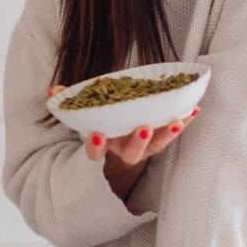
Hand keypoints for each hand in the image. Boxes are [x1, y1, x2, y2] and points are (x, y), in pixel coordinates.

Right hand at [47, 84, 199, 162]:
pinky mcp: (161, 136)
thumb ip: (69, 102)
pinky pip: (174, 130)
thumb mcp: (85, 110)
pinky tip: (194, 109)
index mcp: (105, 144)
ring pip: (157, 146)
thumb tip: (52, 93)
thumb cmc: (103, 118)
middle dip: (137, 143)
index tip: (96, 136)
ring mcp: (145, 145)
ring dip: (167, 134)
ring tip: (176, 121)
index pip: (96, 152)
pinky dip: (184, 120)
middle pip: (132, 154)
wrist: (122, 129)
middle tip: (142, 128)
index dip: (96, 146)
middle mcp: (125, 149)